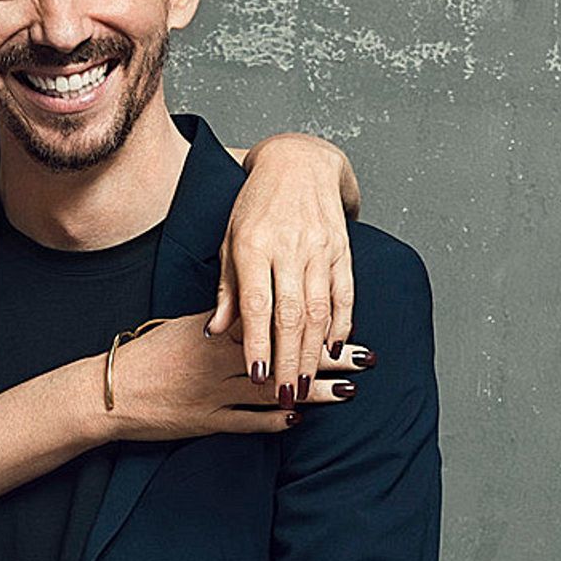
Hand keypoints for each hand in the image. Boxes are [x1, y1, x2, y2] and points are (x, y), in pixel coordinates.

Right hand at [100, 312, 372, 441]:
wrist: (110, 391)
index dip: (312, 324)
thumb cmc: (146, 355)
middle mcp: (220, 360)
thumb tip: (253, 309)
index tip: (345, 323)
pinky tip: (300, 421)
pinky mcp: (206, 421)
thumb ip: (222, 320)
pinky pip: (246, 422)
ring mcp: (214, 393)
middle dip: (326, 356)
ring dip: (313, 392)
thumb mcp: (184, 327)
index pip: (274, 323)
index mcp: (217, 332)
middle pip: (283, 355)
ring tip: (348, 390)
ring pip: (273, 390)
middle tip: (364, 356)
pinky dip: (273, 422)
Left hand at [212, 133, 356, 406]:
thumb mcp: (230, 241)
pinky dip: (342, 325)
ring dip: (314, 352)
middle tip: (287, 395)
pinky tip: (334, 350)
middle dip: (289, 360)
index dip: (257, 343)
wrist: (300, 164)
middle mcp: (289, 248)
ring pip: (319, 310)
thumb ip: (227, 290)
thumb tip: (216, 333)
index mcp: (253, 245)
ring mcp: (320, 249)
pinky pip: (345, 295)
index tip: (257, 376)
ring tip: (308, 383)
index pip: (256, 304)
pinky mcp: (343, 250)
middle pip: (290, 315)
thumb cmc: (257, 206)